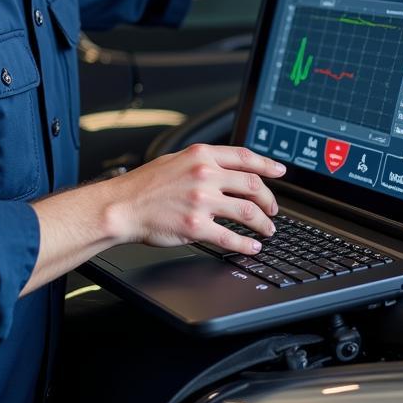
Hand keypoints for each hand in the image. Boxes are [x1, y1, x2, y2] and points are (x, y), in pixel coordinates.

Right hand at [107, 144, 285, 255]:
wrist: (122, 206)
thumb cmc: (144, 186)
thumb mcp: (175, 160)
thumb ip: (202, 161)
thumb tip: (227, 168)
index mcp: (201, 155)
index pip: (245, 157)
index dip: (268, 165)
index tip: (280, 171)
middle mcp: (205, 175)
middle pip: (253, 185)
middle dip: (269, 200)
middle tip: (273, 209)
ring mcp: (201, 201)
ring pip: (247, 212)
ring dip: (263, 224)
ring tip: (266, 230)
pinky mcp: (196, 226)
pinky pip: (230, 237)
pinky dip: (245, 244)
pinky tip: (251, 247)